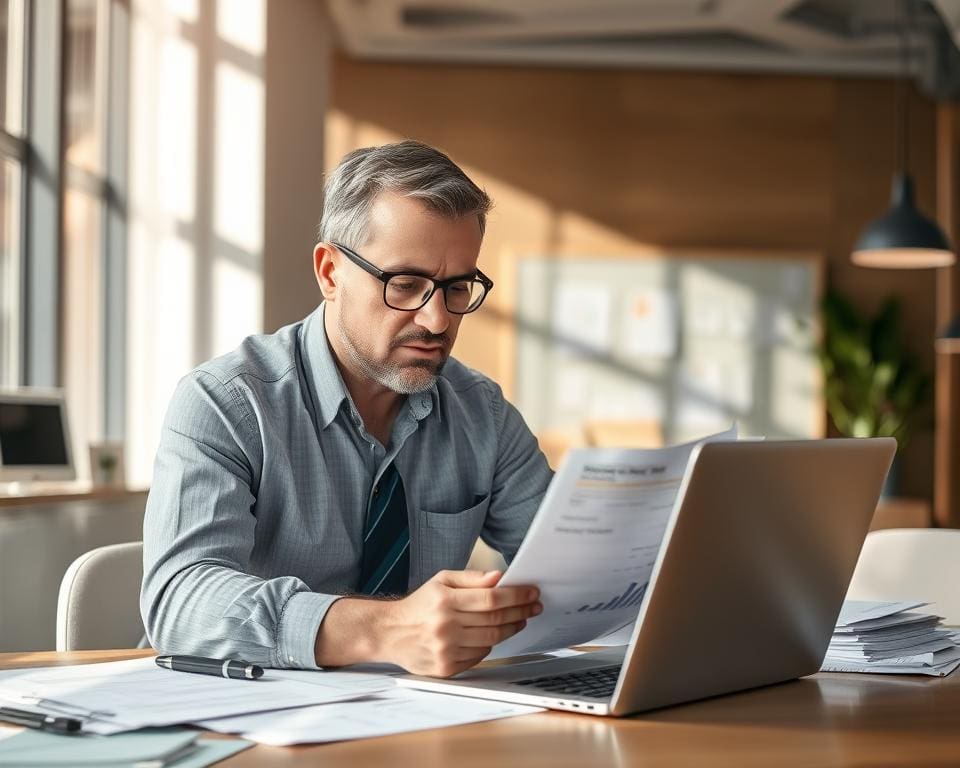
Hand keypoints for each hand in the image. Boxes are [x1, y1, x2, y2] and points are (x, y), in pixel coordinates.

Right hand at [380, 569, 540, 676]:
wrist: (390, 632)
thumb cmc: (419, 605)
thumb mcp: (441, 581)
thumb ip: (471, 578)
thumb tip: (499, 577)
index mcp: (445, 600)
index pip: (491, 598)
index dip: (516, 595)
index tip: (532, 593)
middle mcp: (445, 625)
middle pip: (495, 619)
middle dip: (520, 611)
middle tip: (534, 606)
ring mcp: (446, 649)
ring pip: (491, 639)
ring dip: (511, 629)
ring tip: (520, 620)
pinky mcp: (446, 667)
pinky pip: (479, 656)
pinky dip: (490, 645)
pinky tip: (494, 635)